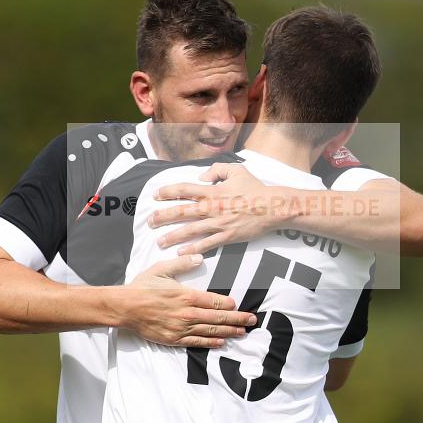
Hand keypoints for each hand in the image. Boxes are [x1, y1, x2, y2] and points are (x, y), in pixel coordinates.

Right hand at [125, 254, 255, 347]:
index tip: (239, 305)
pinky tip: (222, 342)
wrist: (124, 308)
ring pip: (211, 331)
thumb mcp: (161, 269)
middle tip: (252, 320)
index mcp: (186, 295)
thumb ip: (182, 263)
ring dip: (229, 331)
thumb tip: (199, 258)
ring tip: (243, 332)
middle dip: (238, 319)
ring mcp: (181, 328)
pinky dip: (211, 343)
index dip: (229, 304)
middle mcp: (187, 313)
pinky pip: (197, 342)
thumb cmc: (142, 287)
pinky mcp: (174, 339)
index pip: (214, 301)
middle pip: (218, 318)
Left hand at [150, 163, 282, 254]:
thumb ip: (217, 170)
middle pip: (181, 212)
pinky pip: (206, 244)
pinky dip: (192, 249)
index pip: (183, 189)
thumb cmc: (254, 188)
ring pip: (189, 231)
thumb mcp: (236, 170)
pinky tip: (180, 252)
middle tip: (150, 222)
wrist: (272, 207)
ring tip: (159, 242)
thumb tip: (202, 175)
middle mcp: (211, 207)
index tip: (155, 195)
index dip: (167, 192)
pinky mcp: (226, 236)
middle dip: (163, 217)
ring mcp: (218, 223)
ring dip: (172, 236)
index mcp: (212, 191)